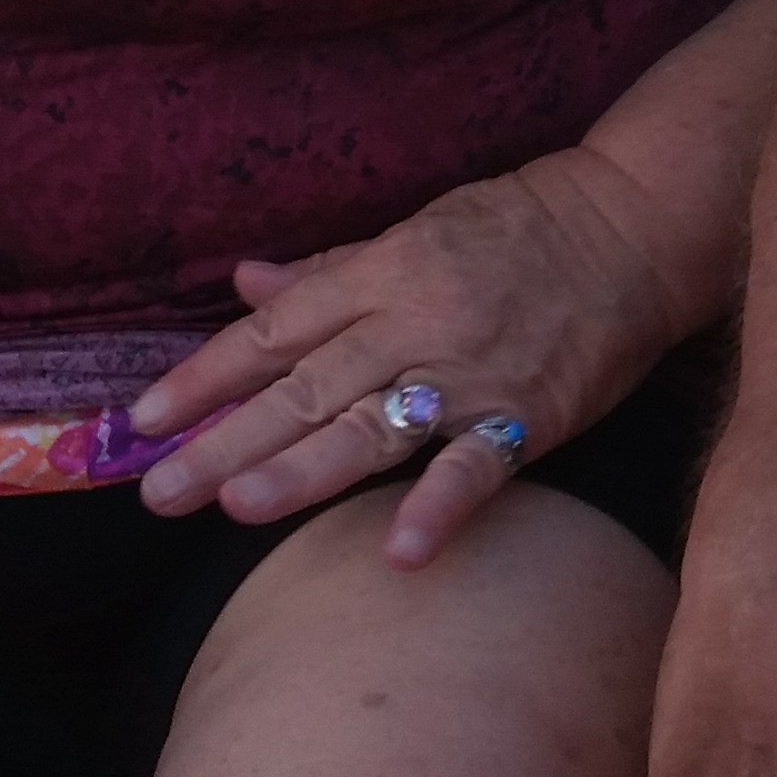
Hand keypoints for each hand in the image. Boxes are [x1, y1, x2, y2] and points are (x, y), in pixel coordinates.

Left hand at [126, 151, 688, 568]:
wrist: (633, 225)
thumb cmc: (518, 228)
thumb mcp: (416, 231)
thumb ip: (330, 270)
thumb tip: (245, 282)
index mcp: (383, 272)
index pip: (274, 332)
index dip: (205, 378)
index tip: (143, 422)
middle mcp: (415, 321)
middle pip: (306, 389)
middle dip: (227, 441)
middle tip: (158, 492)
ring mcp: (471, 370)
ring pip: (373, 426)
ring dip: (304, 469)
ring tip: (236, 508)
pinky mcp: (530, 411)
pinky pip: (479, 463)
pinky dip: (440, 503)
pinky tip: (400, 551)